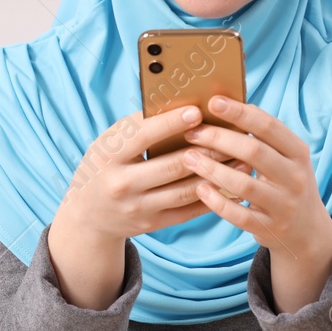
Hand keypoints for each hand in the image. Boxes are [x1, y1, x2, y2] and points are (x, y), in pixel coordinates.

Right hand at [46, 105, 245, 310]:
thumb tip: (182, 106)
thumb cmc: (105, 165)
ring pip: (186, 190)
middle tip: (233, 135)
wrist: (88, 214)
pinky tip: (231, 181)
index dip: (171, 124)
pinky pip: (189, 210)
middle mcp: (122, 185)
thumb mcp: (110, 143)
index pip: (143, 137)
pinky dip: (213, 195)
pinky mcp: (153, 224)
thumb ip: (139, 127)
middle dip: (207, 149)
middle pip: (172, 166)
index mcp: (109, 157)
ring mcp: (139, 208)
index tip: (197, 111)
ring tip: (242, 158)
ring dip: (218, 173)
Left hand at [181, 95, 331, 311]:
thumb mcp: (286, 158)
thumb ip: (263, 138)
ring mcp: (284, 205)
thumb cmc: (286, 183)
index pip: (268, 126)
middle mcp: (295, 177)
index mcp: (298, 152)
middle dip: (218, 139)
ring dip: (212, 169)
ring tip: (188, 158)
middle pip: (253, 151)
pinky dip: (217, 202)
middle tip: (192, 132)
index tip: (213, 101)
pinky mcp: (270, 228)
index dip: (239, 112)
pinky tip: (200, 189)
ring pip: (244, 184)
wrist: (307, 230)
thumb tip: (224, 105)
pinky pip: (239, 215)